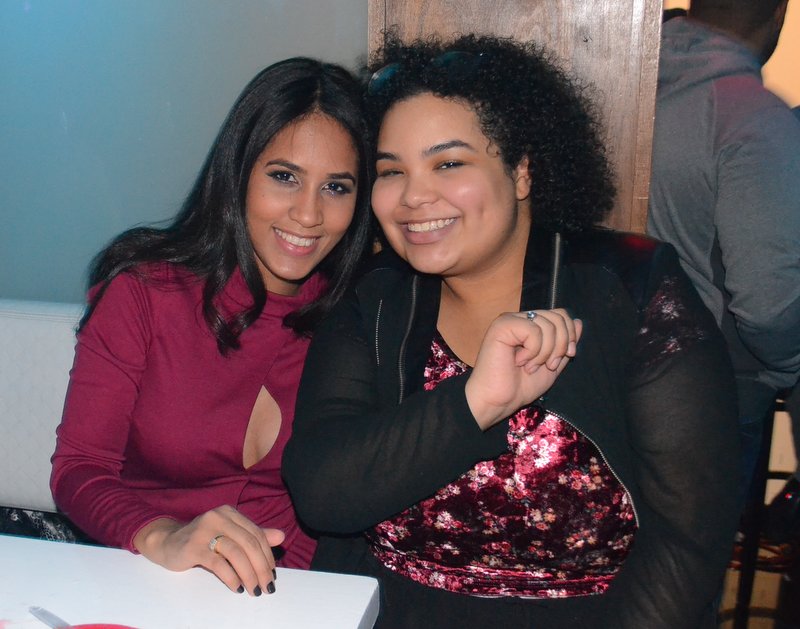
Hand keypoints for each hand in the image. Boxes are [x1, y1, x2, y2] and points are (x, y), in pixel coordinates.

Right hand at [133, 506, 283, 595]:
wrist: (167, 542)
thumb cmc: (202, 540)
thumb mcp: (229, 535)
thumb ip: (253, 536)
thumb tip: (281, 536)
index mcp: (230, 513)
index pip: (257, 534)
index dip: (267, 555)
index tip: (272, 574)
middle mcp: (219, 517)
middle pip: (249, 544)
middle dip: (261, 568)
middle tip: (267, 586)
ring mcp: (205, 530)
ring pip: (236, 553)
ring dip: (249, 575)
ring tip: (254, 589)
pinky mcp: (194, 546)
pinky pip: (219, 563)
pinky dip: (231, 577)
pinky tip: (237, 587)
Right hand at [465, 308, 581, 429]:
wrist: (498, 401)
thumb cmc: (520, 386)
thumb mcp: (552, 364)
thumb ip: (565, 344)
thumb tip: (579, 321)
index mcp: (531, 325)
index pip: (561, 315)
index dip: (570, 335)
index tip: (568, 356)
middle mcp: (520, 318)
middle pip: (558, 317)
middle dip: (561, 345)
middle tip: (548, 366)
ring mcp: (510, 320)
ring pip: (548, 325)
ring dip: (545, 353)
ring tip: (530, 367)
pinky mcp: (502, 325)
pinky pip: (533, 330)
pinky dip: (533, 351)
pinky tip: (519, 361)